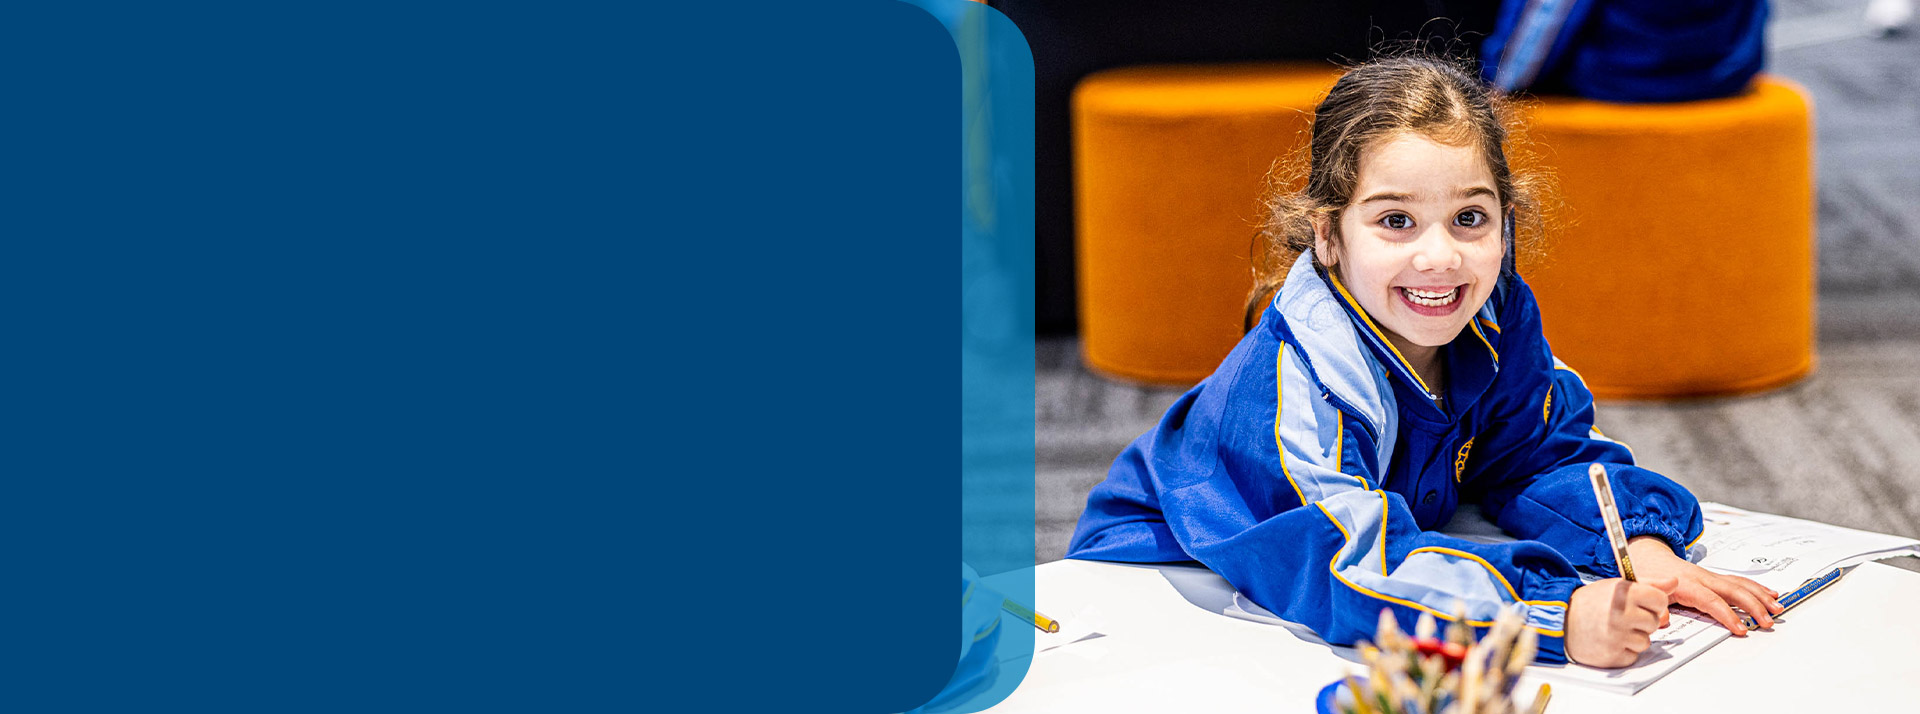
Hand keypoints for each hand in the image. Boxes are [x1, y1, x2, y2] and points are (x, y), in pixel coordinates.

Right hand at [1566, 577, 1675, 667]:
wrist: (1562, 620)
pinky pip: (1633, 656)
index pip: (1660, 600)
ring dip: (1634, 638)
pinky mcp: (1612, 655)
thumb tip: (1674, 582)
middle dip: (1643, 621)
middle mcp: (1622, 614)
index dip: (1653, 603)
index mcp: (1625, 593)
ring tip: (1615, 629)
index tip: (1641, 603)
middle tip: (1624, 617)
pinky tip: (1610, 641)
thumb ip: (1649, 583)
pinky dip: (1624, 651)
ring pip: (1645, 641)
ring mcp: (1617, 636)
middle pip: (1655, 622)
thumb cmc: (1591, 602)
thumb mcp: (1618, 586)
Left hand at [1627, 536, 1783, 634]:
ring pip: (1740, 584)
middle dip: (1753, 606)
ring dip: (1760, 596)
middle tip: (1767, 622)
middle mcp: (1701, 577)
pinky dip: (1757, 587)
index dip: (1727, 615)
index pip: (1710, 600)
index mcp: (1685, 583)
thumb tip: (1662, 619)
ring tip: (1777, 609)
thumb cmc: (1646, 573)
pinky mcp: (1714, 577)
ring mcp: (1709, 576)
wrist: (1645, 555)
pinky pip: (1739, 581)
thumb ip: (1652, 604)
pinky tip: (1771, 594)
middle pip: (1732, 591)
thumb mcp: (1642, 589)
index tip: (1741, 628)